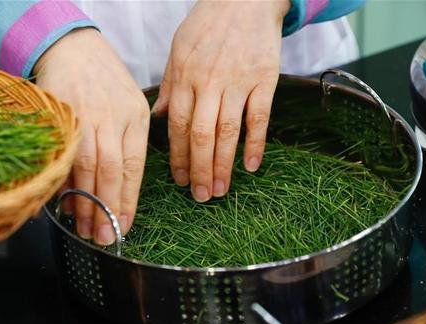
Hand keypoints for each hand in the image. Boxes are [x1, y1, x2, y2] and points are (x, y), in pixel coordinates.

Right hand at [34, 28, 149, 244]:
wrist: (72, 47)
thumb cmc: (102, 83)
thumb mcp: (129, 106)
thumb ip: (129, 144)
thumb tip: (119, 191)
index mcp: (134, 117)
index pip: (133, 167)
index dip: (127, 200)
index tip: (123, 226)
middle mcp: (111, 117)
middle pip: (111, 171)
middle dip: (107, 208)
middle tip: (103, 236)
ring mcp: (84, 115)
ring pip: (86, 167)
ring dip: (84, 201)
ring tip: (83, 226)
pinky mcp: (59, 114)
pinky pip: (62, 156)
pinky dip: (62, 181)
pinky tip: (62, 202)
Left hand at [153, 0, 289, 200]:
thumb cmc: (208, 25)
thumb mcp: (179, 50)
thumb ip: (171, 85)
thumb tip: (160, 117)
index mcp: (185, 78)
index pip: (178, 126)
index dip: (178, 157)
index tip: (178, 180)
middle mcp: (210, 83)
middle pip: (201, 135)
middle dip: (198, 170)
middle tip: (199, 196)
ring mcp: (238, 82)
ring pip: (228, 132)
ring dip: (223, 165)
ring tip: (219, 190)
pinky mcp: (265, 79)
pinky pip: (260, 117)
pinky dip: (256, 143)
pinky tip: (252, 166)